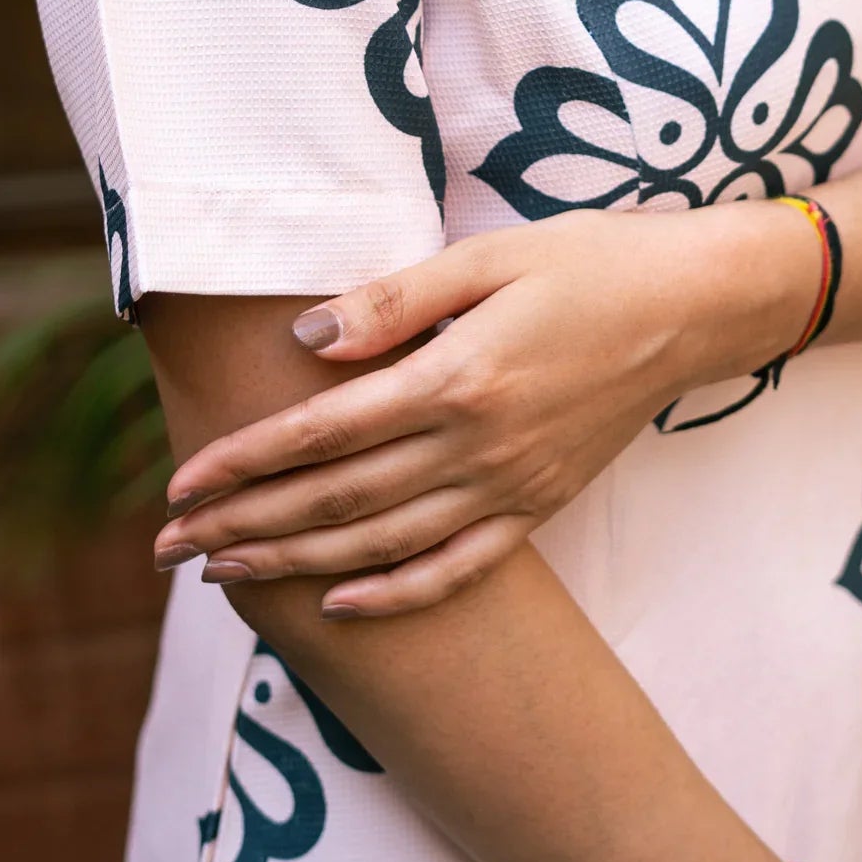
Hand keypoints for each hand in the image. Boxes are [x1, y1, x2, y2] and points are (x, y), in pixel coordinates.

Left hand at [152, 202, 820, 616]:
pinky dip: (396, 595)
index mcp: (459, 377)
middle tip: (171, 547)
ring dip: (298, 565)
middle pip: (340, 501)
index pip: (325, 432)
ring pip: (384, 544)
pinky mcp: (540, 503)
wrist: (691, 306)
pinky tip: (342, 605)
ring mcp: (513, 484)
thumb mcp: (488, 256)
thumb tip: (305, 340)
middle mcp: (481, 446)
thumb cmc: (586, 261)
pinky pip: (459, 566)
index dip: (248, 461)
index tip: (181, 483)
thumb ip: (393, 303)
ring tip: (227, 576)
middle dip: (247, 526)